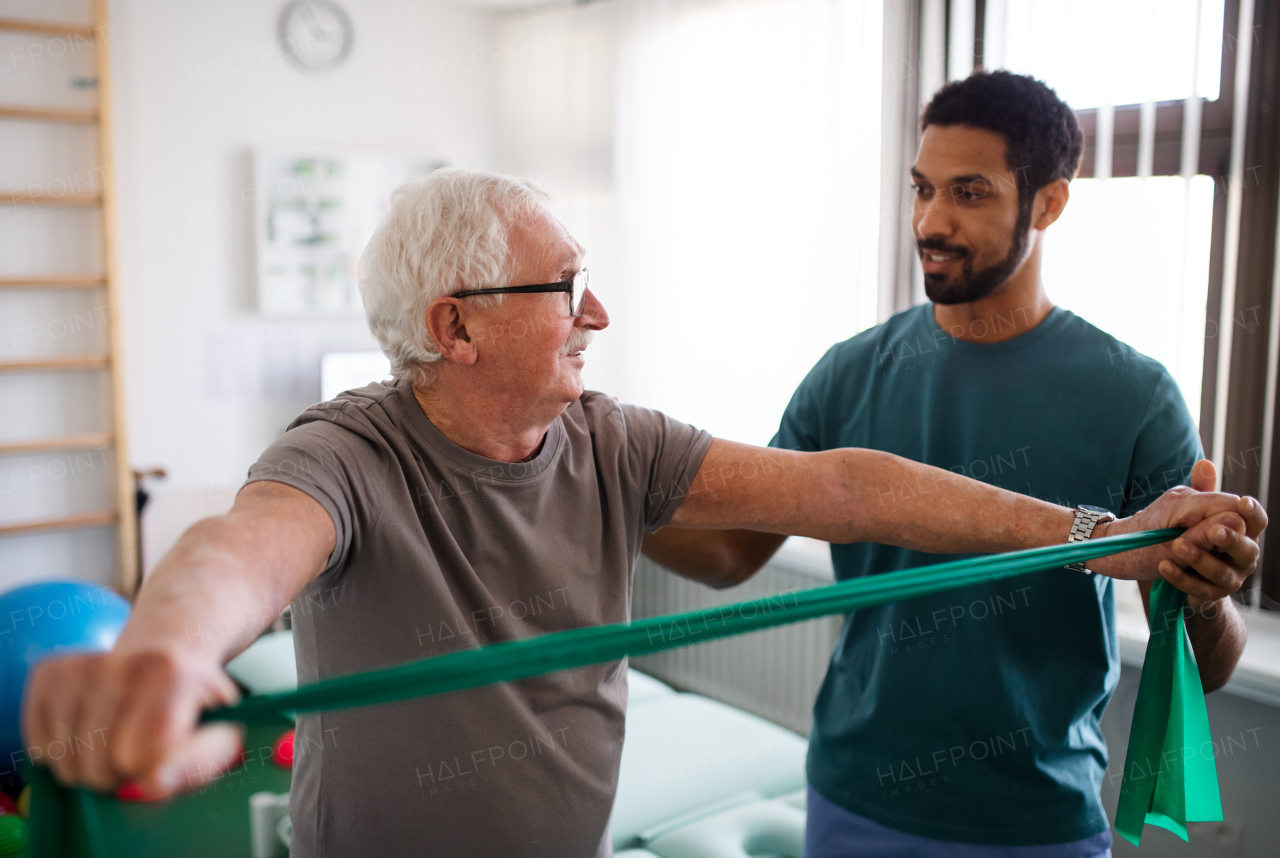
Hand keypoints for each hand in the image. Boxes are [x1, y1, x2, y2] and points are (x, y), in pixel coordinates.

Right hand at [21, 649, 242, 798]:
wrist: (166, 647)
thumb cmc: (191, 700)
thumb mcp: (215, 730)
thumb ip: (196, 764)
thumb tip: (155, 782)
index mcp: (169, 672)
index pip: (140, 757)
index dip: (151, 773)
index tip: (164, 760)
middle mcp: (119, 661)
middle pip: (99, 767)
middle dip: (121, 774)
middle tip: (141, 749)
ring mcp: (78, 666)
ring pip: (66, 762)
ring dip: (91, 767)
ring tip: (117, 739)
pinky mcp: (47, 673)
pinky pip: (41, 748)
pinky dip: (64, 754)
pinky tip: (90, 730)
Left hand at [1094, 460, 1265, 600]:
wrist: (1156, 563)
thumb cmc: (1180, 529)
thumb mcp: (1188, 508)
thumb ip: (1201, 491)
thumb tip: (1205, 464)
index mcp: (1241, 530)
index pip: (1255, 520)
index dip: (1252, 513)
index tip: (1242, 504)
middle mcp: (1241, 555)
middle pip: (1248, 549)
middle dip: (1232, 540)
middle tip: (1214, 531)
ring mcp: (1227, 576)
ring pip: (1222, 572)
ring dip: (1200, 558)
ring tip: (1177, 546)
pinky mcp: (1207, 593)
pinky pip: (1198, 588)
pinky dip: (1180, 577)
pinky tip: (1164, 566)